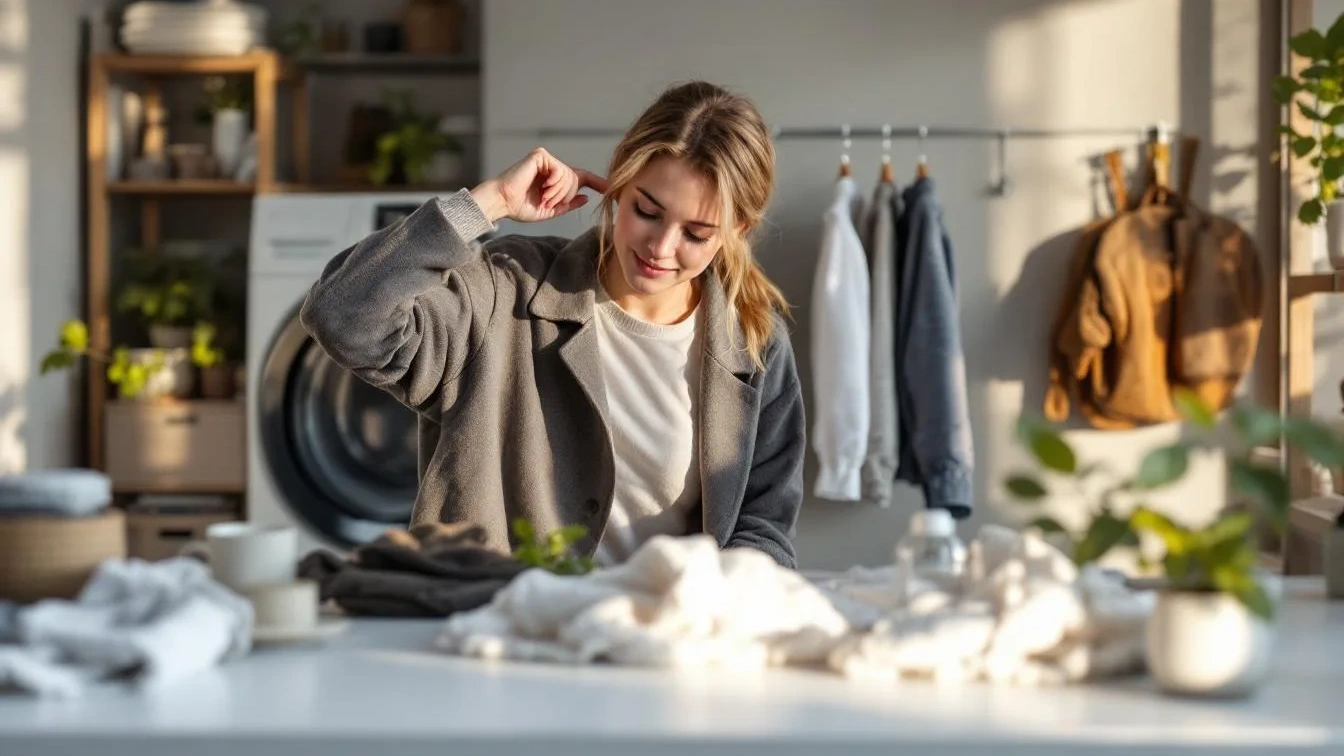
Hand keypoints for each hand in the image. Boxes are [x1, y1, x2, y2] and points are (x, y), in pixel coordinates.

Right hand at [470, 147, 609, 223]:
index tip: (612, 191)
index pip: (582, 178)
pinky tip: (543, 188)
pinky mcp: (541, 155)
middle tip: (549, 202)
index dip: (598, 183)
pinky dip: (555, 184)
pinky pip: (560, 170)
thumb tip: (586, 198)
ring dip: (559, 193)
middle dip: (566, 196)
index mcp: (555, 179)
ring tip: (543, 197)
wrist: (503, 202)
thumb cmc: (520, 207)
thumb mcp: (550, 210)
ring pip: (570, 176)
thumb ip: (568, 204)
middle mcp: (552, 166)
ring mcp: (546, 159)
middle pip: (576, 180)